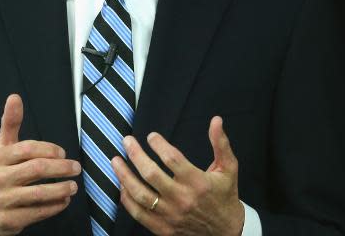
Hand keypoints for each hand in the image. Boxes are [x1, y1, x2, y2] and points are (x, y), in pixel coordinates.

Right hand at [0, 94, 80, 235]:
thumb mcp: (1, 148)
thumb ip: (10, 123)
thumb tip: (14, 97)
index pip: (27, 149)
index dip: (49, 150)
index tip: (63, 153)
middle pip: (36, 170)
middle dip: (60, 168)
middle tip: (76, 168)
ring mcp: (3, 200)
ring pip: (39, 193)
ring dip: (61, 189)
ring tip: (73, 186)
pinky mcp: (10, 220)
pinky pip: (38, 213)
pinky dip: (55, 207)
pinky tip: (64, 201)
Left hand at [111, 116, 244, 235]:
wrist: (226, 231)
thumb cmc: (225, 196)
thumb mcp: (228, 169)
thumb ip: (221, 144)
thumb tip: (216, 120)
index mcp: (198, 183)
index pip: (172, 159)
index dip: (159, 144)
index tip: (151, 136)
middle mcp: (183, 199)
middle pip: (151, 174)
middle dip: (135, 154)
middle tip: (127, 141)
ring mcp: (171, 215)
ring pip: (141, 194)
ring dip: (124, 176)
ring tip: (115, 161)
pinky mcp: (163, 228)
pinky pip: (139, 213)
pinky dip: (127, 199)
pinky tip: (122, 185)